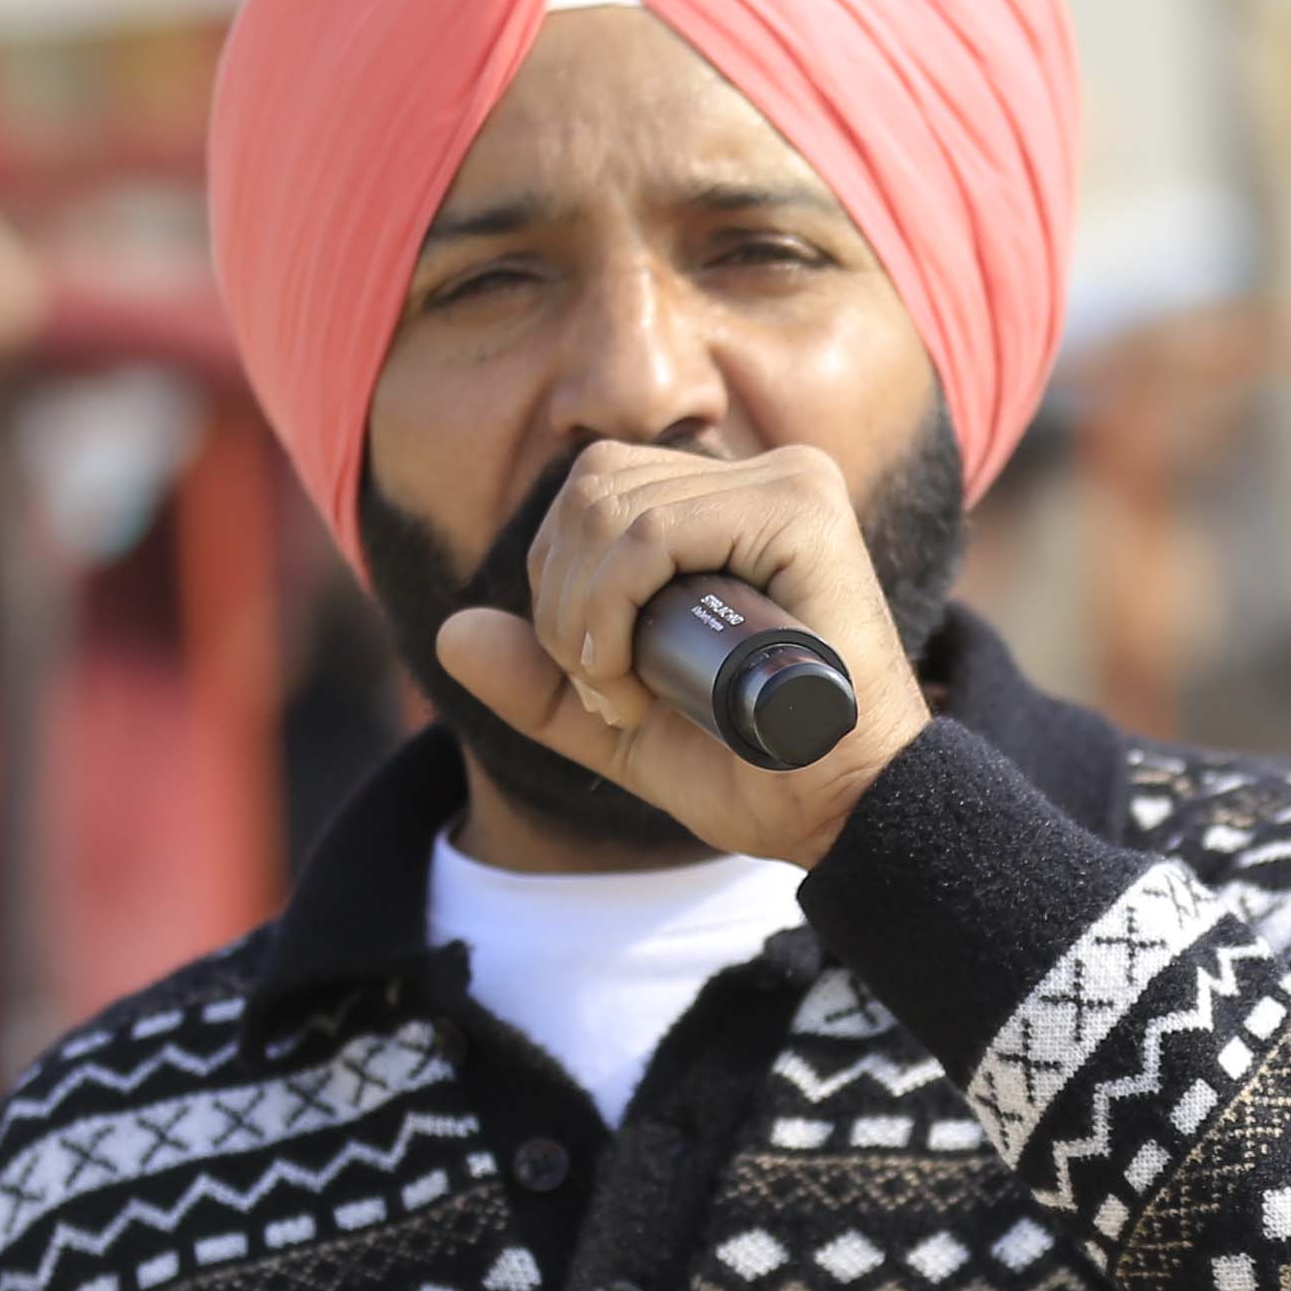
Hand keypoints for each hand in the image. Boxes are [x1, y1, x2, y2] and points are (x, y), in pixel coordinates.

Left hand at [425, 439, 929, 867]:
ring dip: (586, 618)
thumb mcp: (619, 726)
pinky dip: (613, 608)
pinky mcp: (801, 510)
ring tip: (629, 695)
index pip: (593, 490)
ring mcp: (787, 483)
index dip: (558, 583)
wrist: (839, 814)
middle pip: (590, 487)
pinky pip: (652, 533)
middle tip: (607, 693)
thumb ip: (542, 681)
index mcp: (725, 504)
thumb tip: (451, 629)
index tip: (597, 681)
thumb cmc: (752, 769)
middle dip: (563, 603)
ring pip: (610, 509)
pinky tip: (634, 679)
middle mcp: (761, 476)